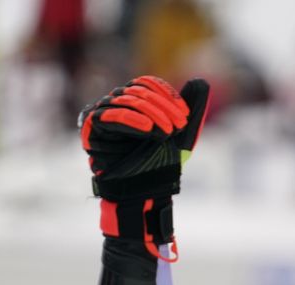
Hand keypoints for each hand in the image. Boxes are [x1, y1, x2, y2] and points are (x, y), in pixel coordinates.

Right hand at [79, 76, 209, 255]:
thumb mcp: (183, 134)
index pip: (147, 84)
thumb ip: (193, 108)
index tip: (185, 116)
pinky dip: (132, 119)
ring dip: (151, 114)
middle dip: (163, 107)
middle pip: (138, 91)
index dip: (167, 95)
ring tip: (167, 133)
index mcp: (134, 102)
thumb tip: (201, 81)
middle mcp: (115, 104)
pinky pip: (111, 116)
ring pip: (126, 100)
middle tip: (179, 126)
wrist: (145, 192)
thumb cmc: (162, 165)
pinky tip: (149, 129)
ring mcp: (102, 114)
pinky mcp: (92, 128)